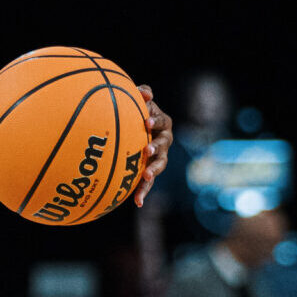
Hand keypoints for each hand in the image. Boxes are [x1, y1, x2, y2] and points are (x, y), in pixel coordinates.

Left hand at [133, 85, 171, 206]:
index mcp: (163, 124)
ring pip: (159, 165)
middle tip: (147, 150)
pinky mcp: (149, 171)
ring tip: (146, 176)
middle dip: (156, 148)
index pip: (163, 121)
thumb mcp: (139, 100)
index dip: (156, 121)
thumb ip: (142, 93)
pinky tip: (137, 203)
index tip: (146, 122)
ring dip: (153, 170)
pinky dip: (143, 192)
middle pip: (164, 145)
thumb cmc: (136, 111)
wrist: (132, 129)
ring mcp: (158, 158)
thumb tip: (145, 93)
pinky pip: (147, 183)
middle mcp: (164, 141)